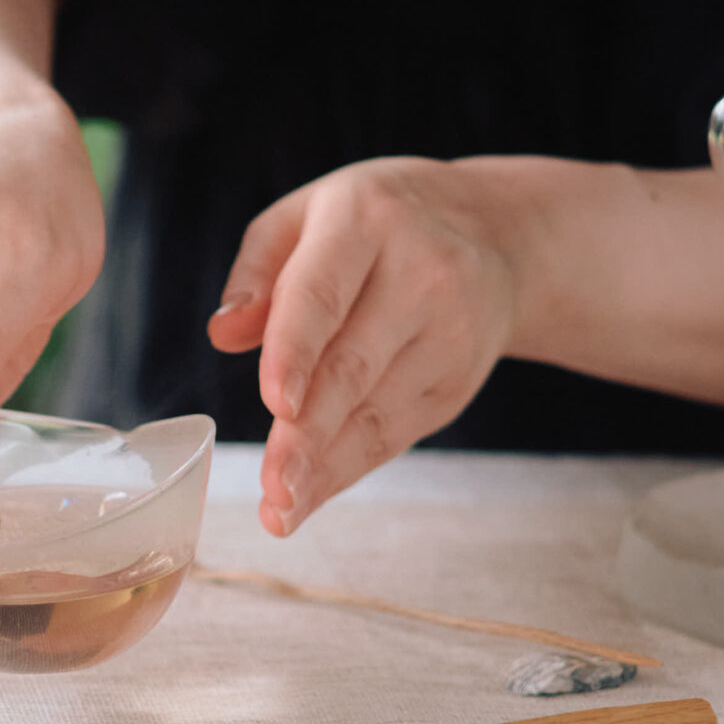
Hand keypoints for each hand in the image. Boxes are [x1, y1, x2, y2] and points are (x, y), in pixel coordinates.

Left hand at [207, 157, 523, 536]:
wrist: (500, 237)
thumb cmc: (378, 225)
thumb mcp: (310, 213)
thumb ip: (258, 268)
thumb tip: (223, 332)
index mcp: (364, 221)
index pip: (324, 294)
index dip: (298, 351)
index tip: (275, 403)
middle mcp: (418, 275)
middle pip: (353, 366)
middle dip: (308, 434)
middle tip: (273, 487)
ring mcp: (447, 333)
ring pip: (376, 413)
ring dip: (324, 469)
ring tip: (280, 510)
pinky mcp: (455, 382)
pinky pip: (394, 434)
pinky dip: (347, 471)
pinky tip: (308, 499)